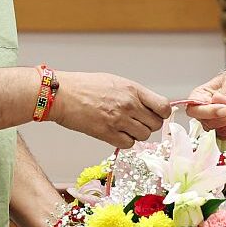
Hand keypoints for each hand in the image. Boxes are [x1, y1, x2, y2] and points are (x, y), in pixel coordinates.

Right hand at [50, 71, 170, 147]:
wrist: (62, 95)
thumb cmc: (85, 86)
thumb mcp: (115, 82)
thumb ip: (134, 94)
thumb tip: (149, 106)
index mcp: (132, 89)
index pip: (163, 106)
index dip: (162, 113)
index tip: (157, 114)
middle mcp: (129, 105)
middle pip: (156, 124)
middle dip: (149, 125)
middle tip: (138, 121)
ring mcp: (118, 120)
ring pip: (144, 136)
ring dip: (137, 134)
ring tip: (125, 126)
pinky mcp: (107, 133)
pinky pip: (128, 144)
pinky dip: (125, 141)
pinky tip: (117, 133)